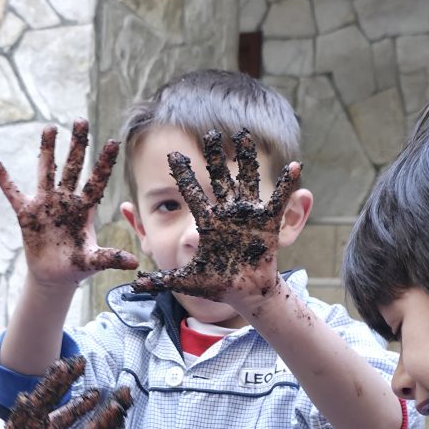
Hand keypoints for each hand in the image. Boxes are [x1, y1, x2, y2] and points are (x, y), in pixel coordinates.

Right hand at [0, 122, 139, 288]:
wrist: (54, 276)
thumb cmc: (76, 266)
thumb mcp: (92, 261)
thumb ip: (110, 258)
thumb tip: (133, 262)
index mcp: (83, 209)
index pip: (96, 181)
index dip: (103, 163)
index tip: (113, 142)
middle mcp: (65, 200)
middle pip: (72, 167)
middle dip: (76, 145)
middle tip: (81, 120)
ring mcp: (45, 204)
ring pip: (46, 171)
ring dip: (47, 150)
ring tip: (49, 128)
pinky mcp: (26, 213)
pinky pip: (13, 193)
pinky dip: (4, 180)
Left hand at [125, 127, 298, 307]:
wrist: (242, 294)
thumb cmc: (215, 284)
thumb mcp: (187, 281)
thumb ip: (162, 281)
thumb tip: (134, 285)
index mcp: (207, 222)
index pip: (192, 193)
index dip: (183, 174)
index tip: (173, 154)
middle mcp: (226, 213)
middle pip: (220, 178)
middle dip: (215, 156)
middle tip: (210, 134)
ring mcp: (247, 216)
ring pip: (246, 181)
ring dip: (247, 159)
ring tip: (245, 135)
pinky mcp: (266, 224)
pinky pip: (278, 200)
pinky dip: (287, 184)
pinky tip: (294, 166)